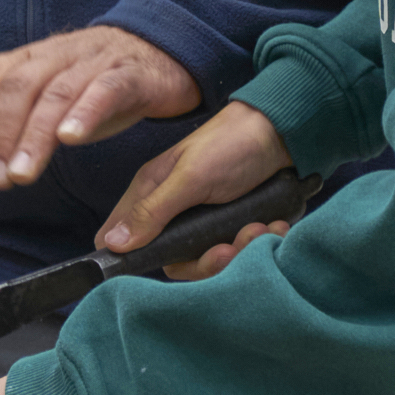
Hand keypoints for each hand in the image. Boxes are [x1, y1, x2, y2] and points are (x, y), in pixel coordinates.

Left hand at [0, 25, 198, 188]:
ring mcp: (96, 60)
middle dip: (2, 134)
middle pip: (20, 86)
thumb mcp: (51, 107)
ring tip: (22, 174)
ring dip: (35, 135)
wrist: (164, 55)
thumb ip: (9, 132)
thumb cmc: (97, 88)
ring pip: (58, 92)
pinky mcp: (131, 74)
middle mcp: (59, 53)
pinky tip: (71, 138)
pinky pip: (106, 89)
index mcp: (33, 57)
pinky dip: (85, 111)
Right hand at [97, 102, 293, 277]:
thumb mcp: (190, 177)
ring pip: (207, 259)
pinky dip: (256, 244)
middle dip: (206, 261)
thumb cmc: (231, 143)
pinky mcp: (229, 226)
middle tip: (228, 247)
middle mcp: (172, 211)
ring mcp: (202, 221)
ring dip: (237, 252)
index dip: (132, 259)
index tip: (168, 262)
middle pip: (173, 260)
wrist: (281, 132)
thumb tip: (112, 244)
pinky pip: (236, 252)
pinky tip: (271, 226)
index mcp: (151, 193)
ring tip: (258, 230)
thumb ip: (153, 211)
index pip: (122, 238)